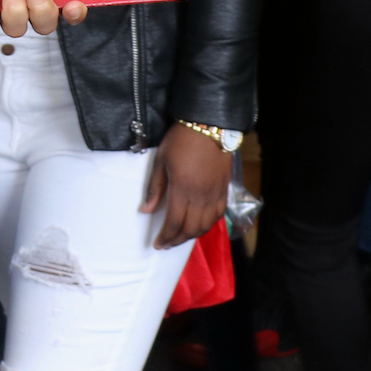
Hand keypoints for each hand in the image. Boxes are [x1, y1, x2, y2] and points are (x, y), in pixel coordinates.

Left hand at [140, 123, 231, 249]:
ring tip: (180, 237)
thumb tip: (145, 210)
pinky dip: (208, 225)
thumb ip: (155, 188)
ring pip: (206, 225)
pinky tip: (199, 225)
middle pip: (191, 228)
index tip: (157, 244)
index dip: (166, 237)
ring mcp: (215, 194)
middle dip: (177, 240)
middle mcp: (201, 197)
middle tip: (166, 244)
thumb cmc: (180, 141)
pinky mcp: (224, 190)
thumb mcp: (161, 161)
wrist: (209, 126)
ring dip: (192, 235)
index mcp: (183, 189)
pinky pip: (218, 215)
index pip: (175, 222)